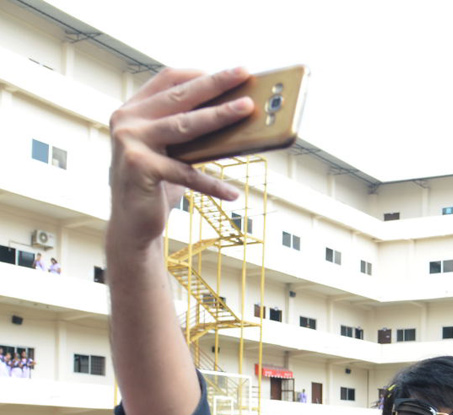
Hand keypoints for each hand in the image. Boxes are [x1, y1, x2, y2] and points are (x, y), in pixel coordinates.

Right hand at [108, 68, 254, 246]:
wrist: (132, 224)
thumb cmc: (159, 185)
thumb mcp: (173, 152)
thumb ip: (191, 133)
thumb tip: (237, 117)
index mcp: (134, 110)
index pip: (169, 79)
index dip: (200, 73)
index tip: (231, 72)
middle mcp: (127, 120)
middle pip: (180, 96)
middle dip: (216, 84)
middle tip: (244, 75)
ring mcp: (130, 142)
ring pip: (184, 125)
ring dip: (220, 116)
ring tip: (246, 110)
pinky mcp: (140, 168)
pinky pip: (186, 173)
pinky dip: (212, 185)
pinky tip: (233, 193)